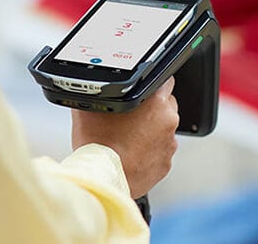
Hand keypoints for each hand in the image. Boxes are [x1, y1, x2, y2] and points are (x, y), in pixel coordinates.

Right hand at [70, 77, 178, 198]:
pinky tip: (131, 152)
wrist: (102, 179)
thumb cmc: (98, 145)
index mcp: (156, 102)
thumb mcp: (89, 108)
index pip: (165, 80)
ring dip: (150, 130)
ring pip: (163, 129)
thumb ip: (97, 93)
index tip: (142, 89)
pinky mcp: (165, 164)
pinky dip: (149, 150)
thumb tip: (92, 88)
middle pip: (165, 105)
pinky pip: (160, 151)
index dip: (151, 83)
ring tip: (126, 137)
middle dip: (150, 108)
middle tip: (129, 115)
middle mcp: (168, 122)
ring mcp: (169, 144)